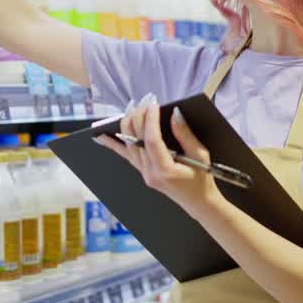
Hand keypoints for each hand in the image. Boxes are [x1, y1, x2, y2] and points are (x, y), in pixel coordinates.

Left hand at [94, 96, 223, 217]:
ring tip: (133, 107)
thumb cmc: (202, 179)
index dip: (151, 120)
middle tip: (146, 101)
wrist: (198, 202)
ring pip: (128, 145)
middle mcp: (150, 173)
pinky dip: (113, 144)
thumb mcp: (200, 155)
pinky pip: (126, 155)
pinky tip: (100, 136)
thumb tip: (175, 113)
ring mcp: (144, 174)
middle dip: (139, 117)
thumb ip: (185, 135)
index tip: (154, 104)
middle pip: (137, 140)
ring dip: (128, 124)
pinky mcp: (142, 172)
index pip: (152, 140)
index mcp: (165, 171)